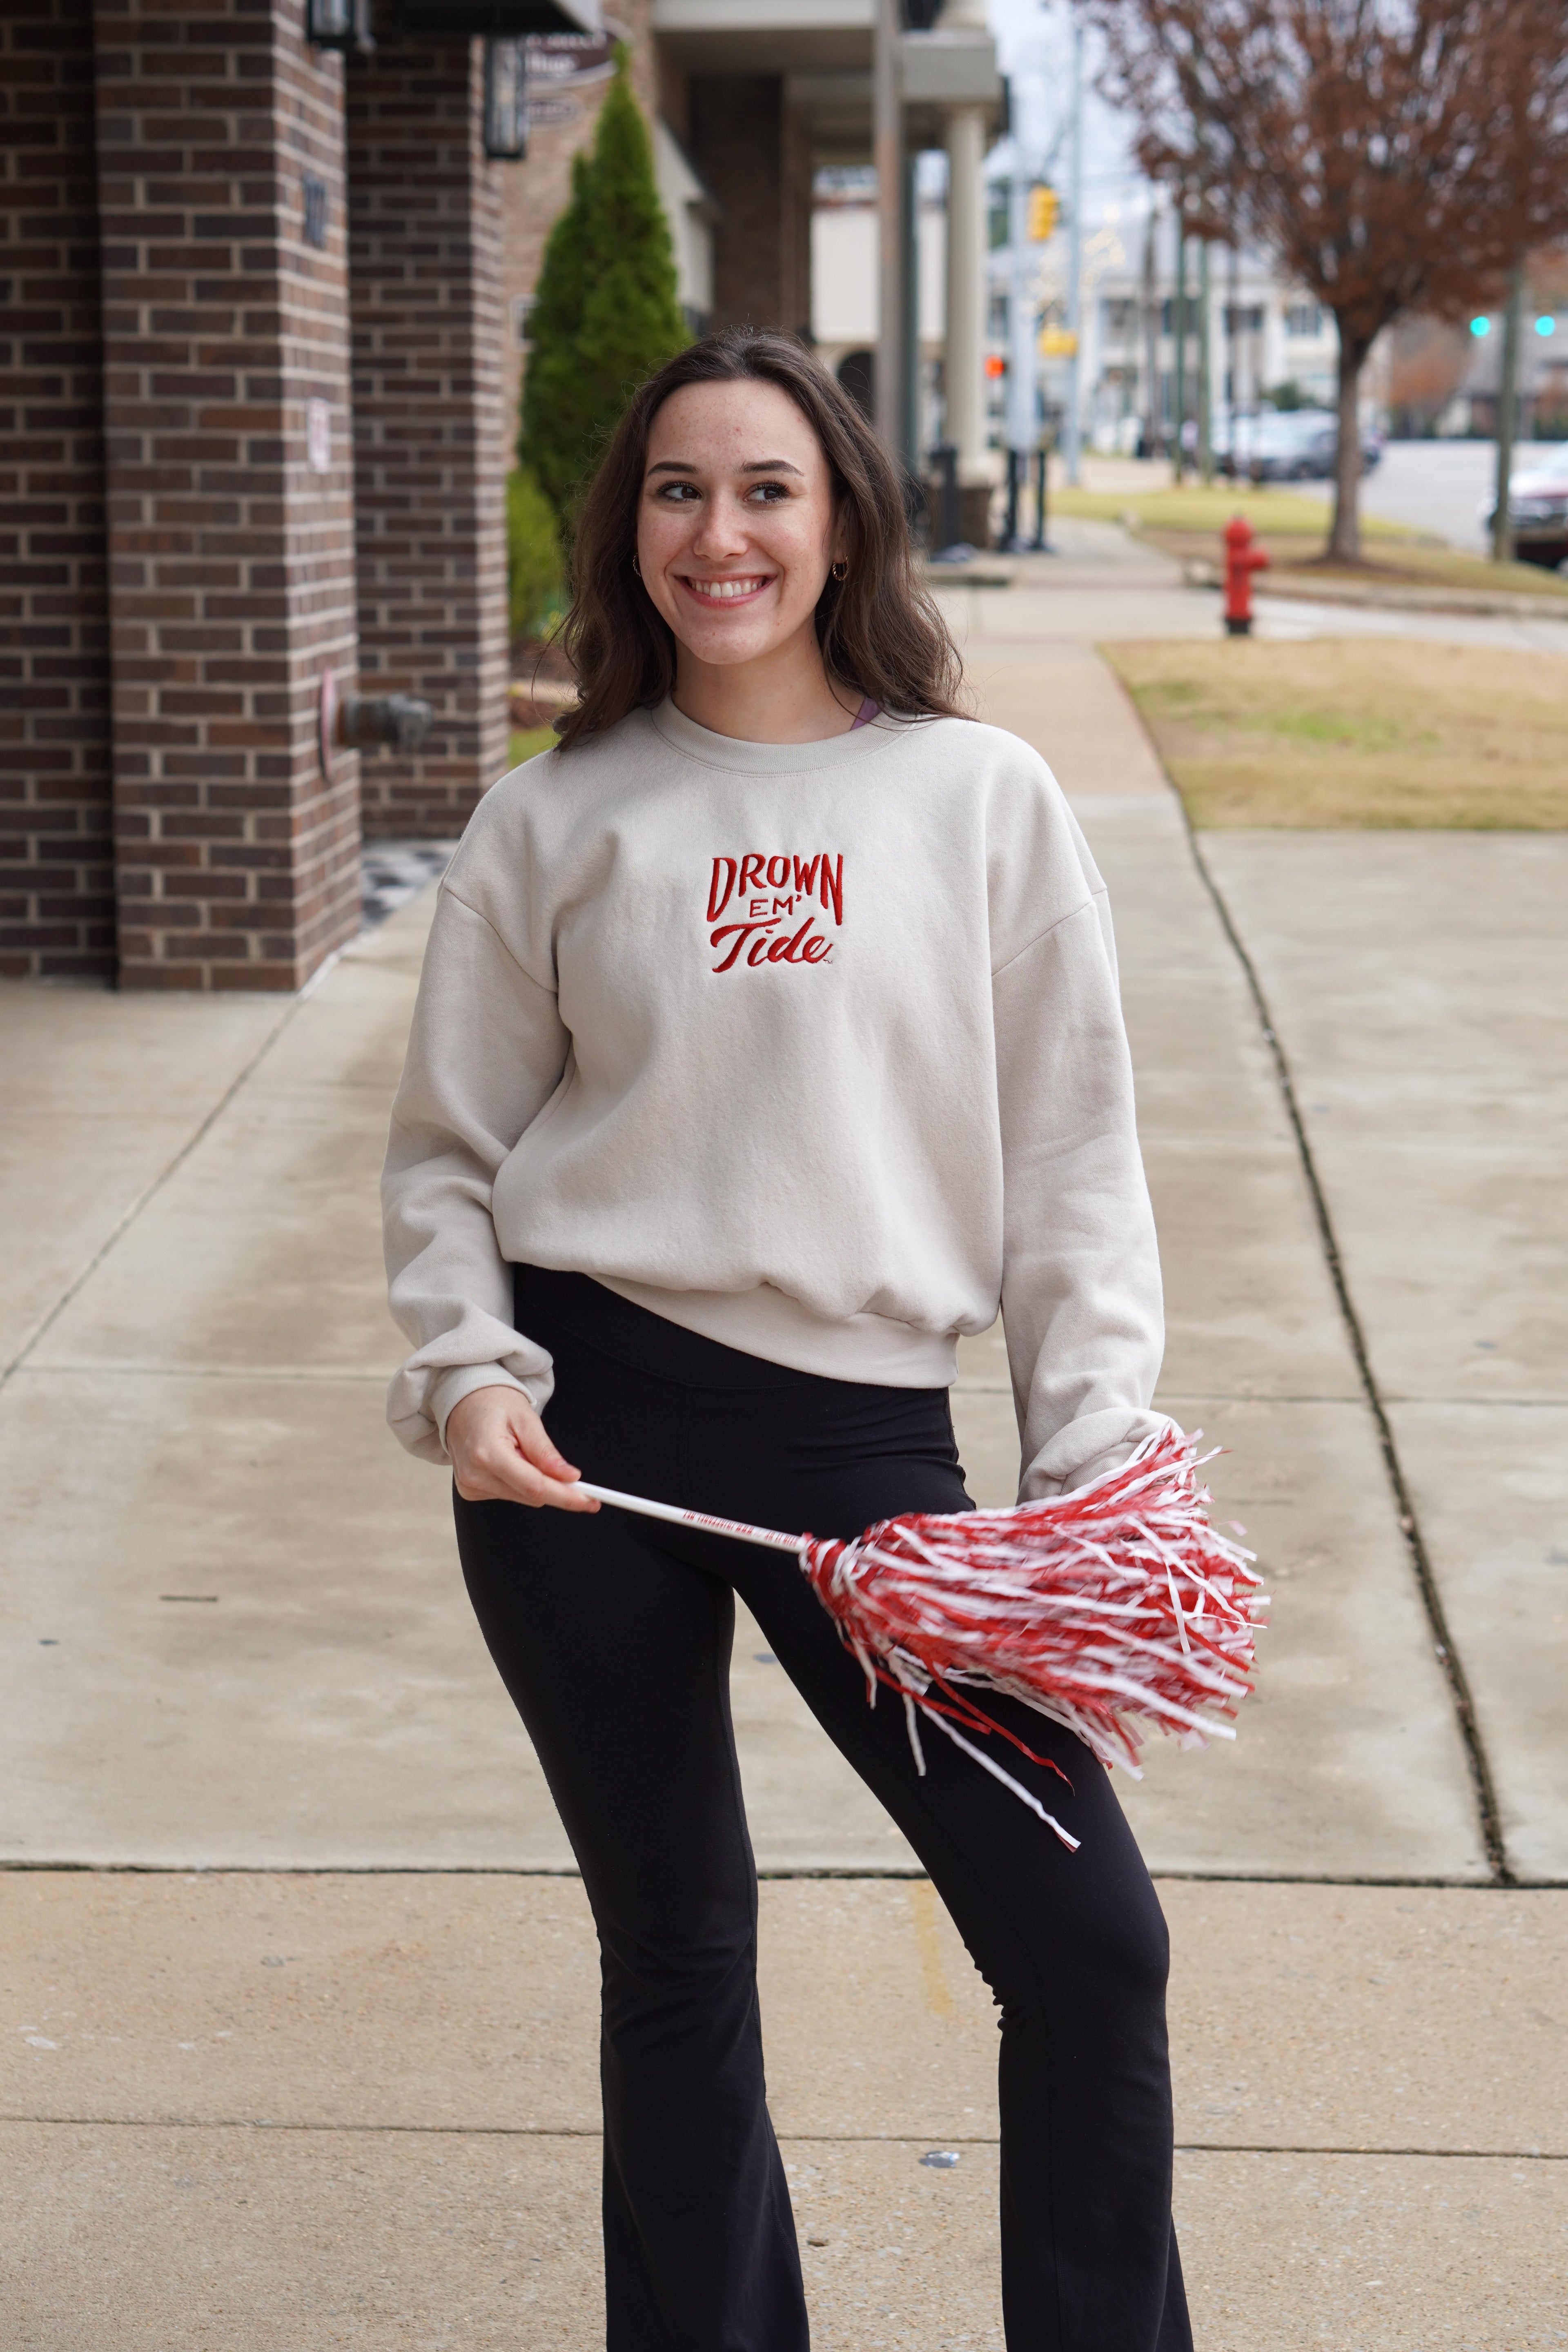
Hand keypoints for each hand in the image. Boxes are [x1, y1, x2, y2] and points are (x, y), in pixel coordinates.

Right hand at [445, 1385, 600, 1512]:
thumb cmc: (493, 1404)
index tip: (589, 1501)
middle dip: (556, 1488)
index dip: (565, 1496)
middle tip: (573, 1477)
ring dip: (534, 1482)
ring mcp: (469, 1485)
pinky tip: (511, 1462)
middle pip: (530, 1496)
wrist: (462, 1402)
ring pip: (521, 1498)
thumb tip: (568, 1476)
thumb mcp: (526, 1418)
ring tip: (523, 1452)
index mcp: (488, 1453)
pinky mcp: (469, 1491)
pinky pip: (508, 1495)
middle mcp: (474, 1474)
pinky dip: (519, 1483)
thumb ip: (545, 1451)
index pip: (534, 1486)